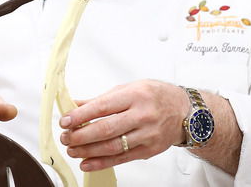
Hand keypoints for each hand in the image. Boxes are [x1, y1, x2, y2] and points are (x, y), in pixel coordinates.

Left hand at [58, 80, 186, 171]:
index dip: (81, 115)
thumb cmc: (156, 96)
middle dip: (81, 135)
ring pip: (112, 146)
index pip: (102, 107)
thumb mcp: (129, 89)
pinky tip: (87, 162)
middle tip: (66, 137)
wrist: (185, 111)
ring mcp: (147, 134)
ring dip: (88, 150)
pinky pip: (122, 158)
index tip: (66, 121)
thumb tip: (77, 105)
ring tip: (73, 150)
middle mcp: (142, 115)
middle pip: (106, 129)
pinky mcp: (149, 150)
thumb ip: (102, 99)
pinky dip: (102, 162)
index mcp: (135, 95)